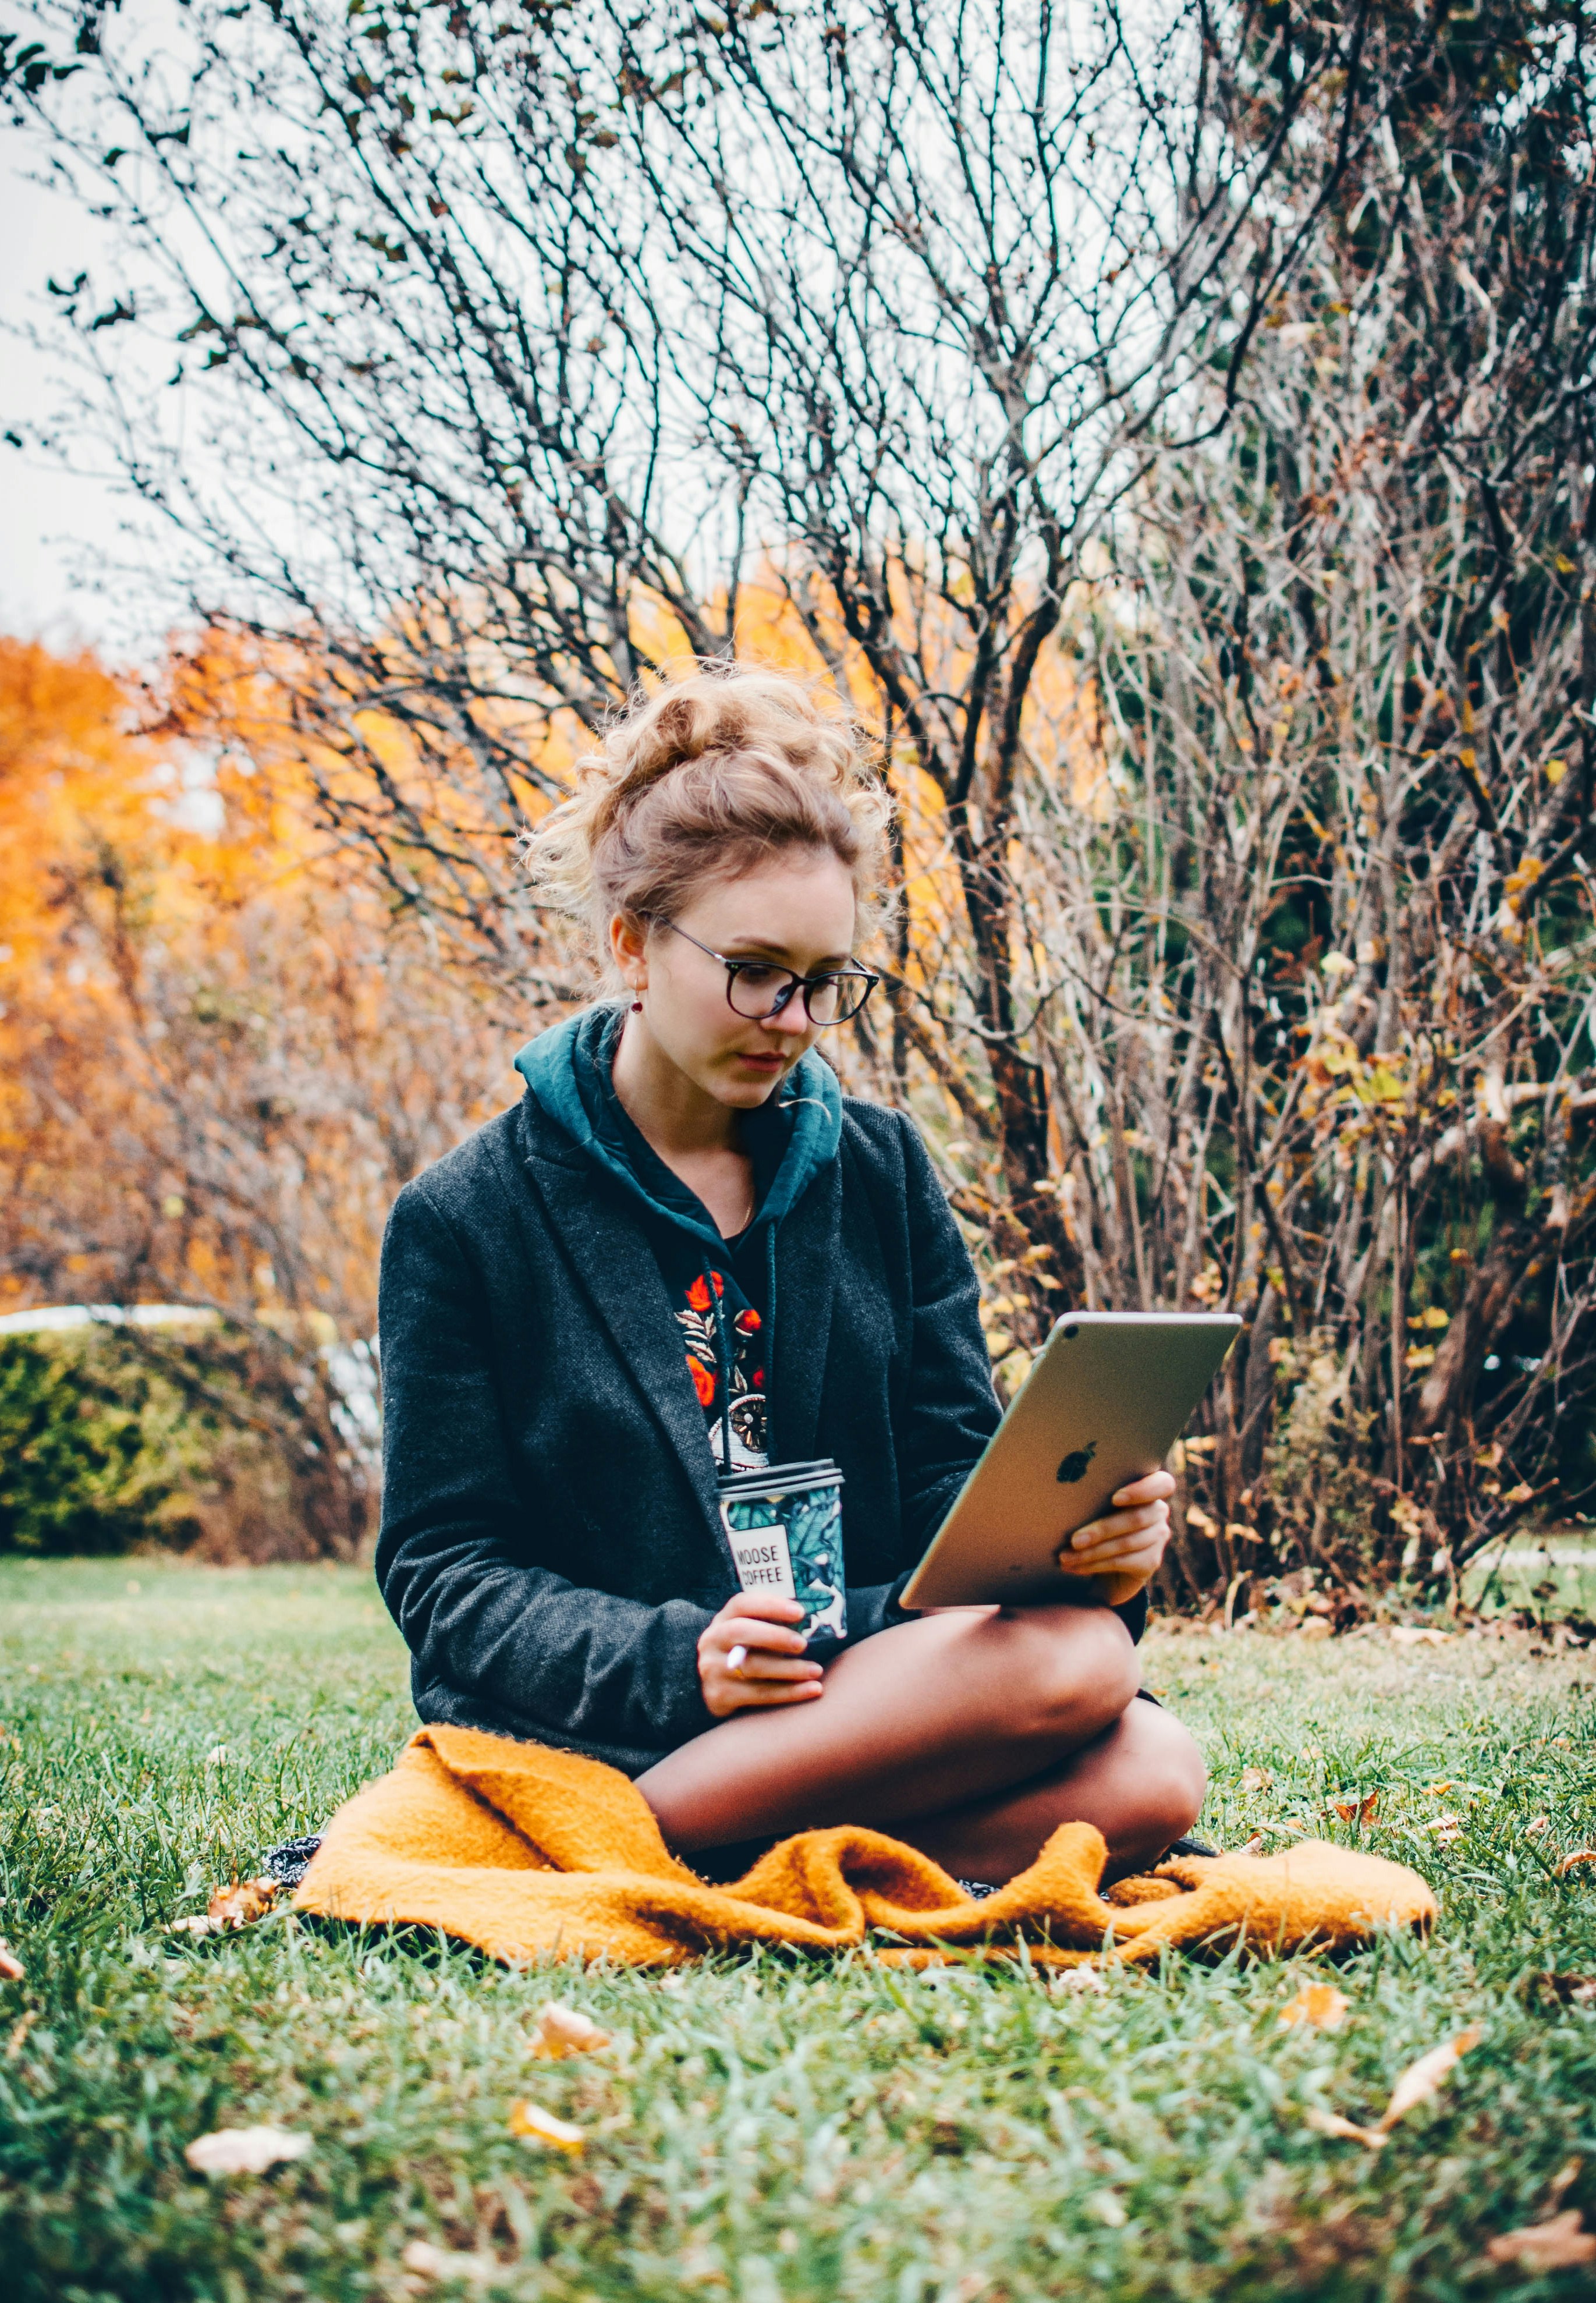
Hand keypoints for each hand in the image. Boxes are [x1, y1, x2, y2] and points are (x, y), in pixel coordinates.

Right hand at [697, 1590, 825, 1718]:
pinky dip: (790, 1692)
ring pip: (753, 1667)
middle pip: (740, 1631)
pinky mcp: (720, 1696)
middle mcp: (712, 1641)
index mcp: (723, 1620)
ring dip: (790, 1669)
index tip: (800, 1612)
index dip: (770, 1605)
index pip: (742, 1604)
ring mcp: (713, 1669)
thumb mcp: (748, 1635)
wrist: (710, 1690)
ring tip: (816, 1670)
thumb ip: (770, 1625)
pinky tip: (812, 1689)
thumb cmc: (744, 1654)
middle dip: (775, 1636)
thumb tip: (813, 1621)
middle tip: (803, 1644)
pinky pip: (759, 1694)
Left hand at [1056, 1468, 1174, 1594]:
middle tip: (1073, 1540)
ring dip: (1091, 1552)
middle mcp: (1158, 1510)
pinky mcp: (1151, 1561)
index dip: (1142, 1490)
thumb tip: (1060, 1493)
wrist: (1101, 1565)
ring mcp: (1158, 1537)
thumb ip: (1091, 1495)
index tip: (1114, 1499)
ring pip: (1126, 1542)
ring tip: (1065, 1557)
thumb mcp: (1093, 1505)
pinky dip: (1094, 1565)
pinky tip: (1074, 1567)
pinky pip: (1122, 1562)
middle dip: (1101, 1530)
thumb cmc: (1092, 1523)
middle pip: (1136, 1518)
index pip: (1162, 1484)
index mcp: (1147, 1488)